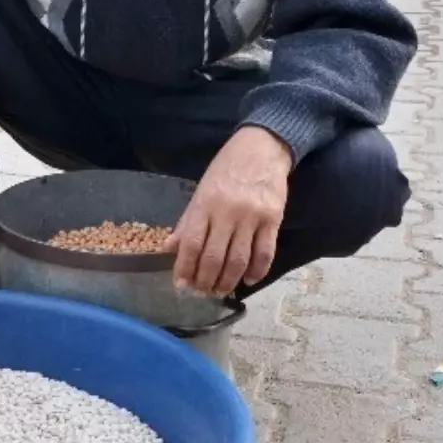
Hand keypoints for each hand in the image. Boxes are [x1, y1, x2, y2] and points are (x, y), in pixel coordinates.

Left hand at [169, 126, 290, 296]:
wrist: (260, 149)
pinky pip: (265, 252)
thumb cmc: (225, 170)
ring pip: (239, 259)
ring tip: (221, 290)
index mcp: (204, 204)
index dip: (185, 267)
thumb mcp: (200, 191)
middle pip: (215, 256)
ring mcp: (252, 217)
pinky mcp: (273, 219)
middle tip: (202, 292)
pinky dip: (257, 271)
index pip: (191, 243)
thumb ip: (187, 221)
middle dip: (206, 280)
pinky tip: (248, 280)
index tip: (181, 284)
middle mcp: (227, 212)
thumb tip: (169, 248)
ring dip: (229, 280)